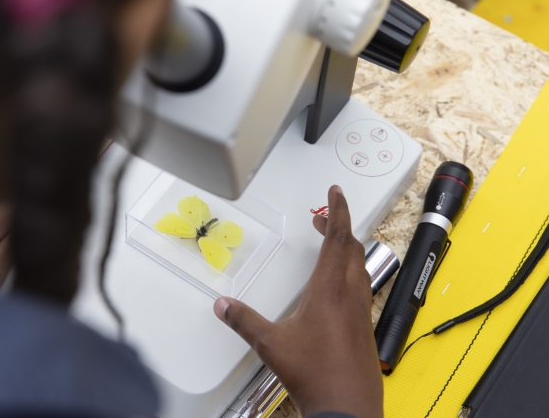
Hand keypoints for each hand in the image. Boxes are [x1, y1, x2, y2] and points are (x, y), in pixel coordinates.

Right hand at [213, 186, 381, 417]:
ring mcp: (360, 311)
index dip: (337, 210)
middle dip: (338, 227)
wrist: (346, 408)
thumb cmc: (315, 374)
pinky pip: (361, 288)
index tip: (336, 192)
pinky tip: (335, 289)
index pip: (337, 237)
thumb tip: (223, 306)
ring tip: (330, 246)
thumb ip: (244, 321)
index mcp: (329, 290)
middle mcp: (350, 296)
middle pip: (351, 247)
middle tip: (323, 219)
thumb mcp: (271, 344)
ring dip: (346, 249)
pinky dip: (349, 273)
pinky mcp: (363, 327)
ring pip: (359, 267)